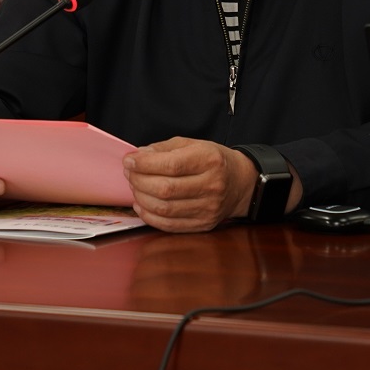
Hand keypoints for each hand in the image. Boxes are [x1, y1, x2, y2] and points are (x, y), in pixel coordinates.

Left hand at [123, 137, 256, 232]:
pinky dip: (150, 216)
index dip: (144, 164)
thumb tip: (138, 156)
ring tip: (135, 188)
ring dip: (142, 198)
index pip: (171, 165)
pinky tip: (142, 205)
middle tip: (129, 173)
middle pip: (165, 189)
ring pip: (165, 209)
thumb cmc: (213, 160)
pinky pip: (170, 225)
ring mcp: (208, 208)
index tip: (129, 161)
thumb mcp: (192, 144)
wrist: (240, 183)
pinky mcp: (203, 225)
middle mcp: (211, 185)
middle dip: (139, 181)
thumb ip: (163, 149)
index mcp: (209, 160)